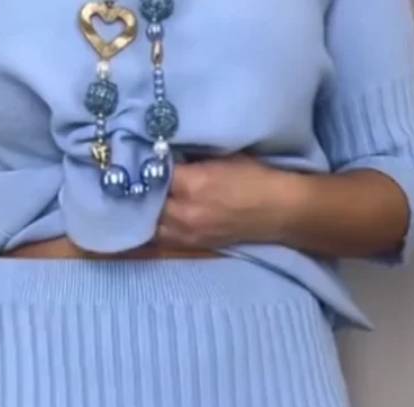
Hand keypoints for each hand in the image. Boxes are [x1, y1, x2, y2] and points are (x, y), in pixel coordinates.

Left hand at [153, 150, 303, 249]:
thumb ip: (190, 157)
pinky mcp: (192, 245)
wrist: (278, 211)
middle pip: (146, 201)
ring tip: (142, 197)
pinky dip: (154, 225)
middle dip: (142, 188)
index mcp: (192, 184)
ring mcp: (187, 233)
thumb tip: (164, 154)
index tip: (139, 156)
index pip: (153, 173)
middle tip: (136, 177)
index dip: (144, 164)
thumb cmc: (254, 177)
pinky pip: (161, 237)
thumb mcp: (221, 156)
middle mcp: (184, 212)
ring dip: (144, 210)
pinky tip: (153, 215)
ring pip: (149, 223)